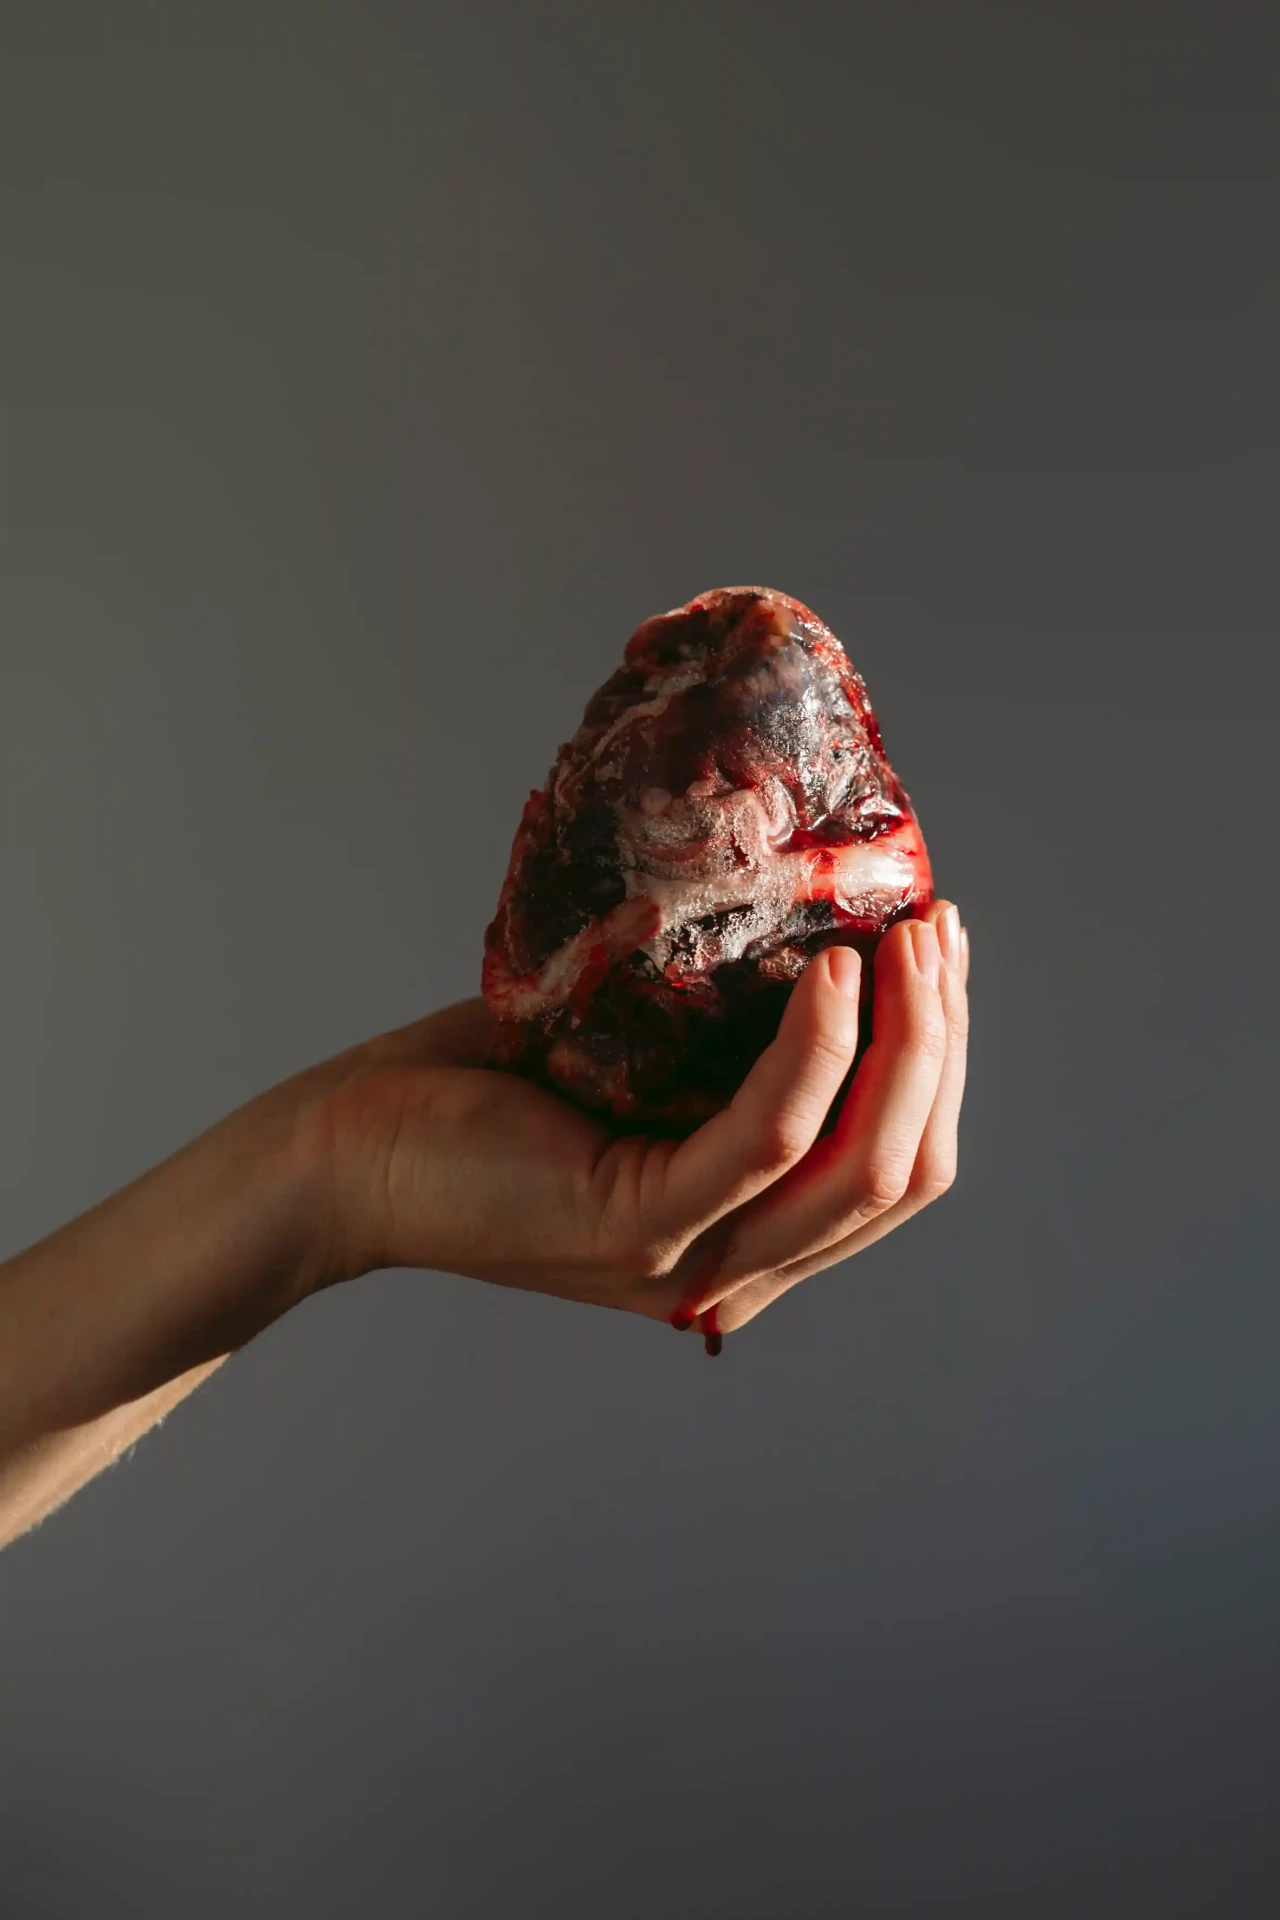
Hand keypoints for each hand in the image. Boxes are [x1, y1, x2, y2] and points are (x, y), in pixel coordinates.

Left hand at [315, 900, 968, 1342]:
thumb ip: (732, 1041)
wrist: (350, 1147)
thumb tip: (826, 930)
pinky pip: (767, 1137)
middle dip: (942, 1042)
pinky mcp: (636, 1226)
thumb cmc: (489, 1093)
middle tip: (938, 928)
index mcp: (748, 1239)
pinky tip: (830, 971)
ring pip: (861, 1164)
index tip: (937, 950)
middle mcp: (735, 1269)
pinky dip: (816, 1050)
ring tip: (906, 934)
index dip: (941, 1062)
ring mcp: (690, 1259)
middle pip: (903, 1170)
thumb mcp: (642, 1064)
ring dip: (907, 1041)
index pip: (899, 1169)